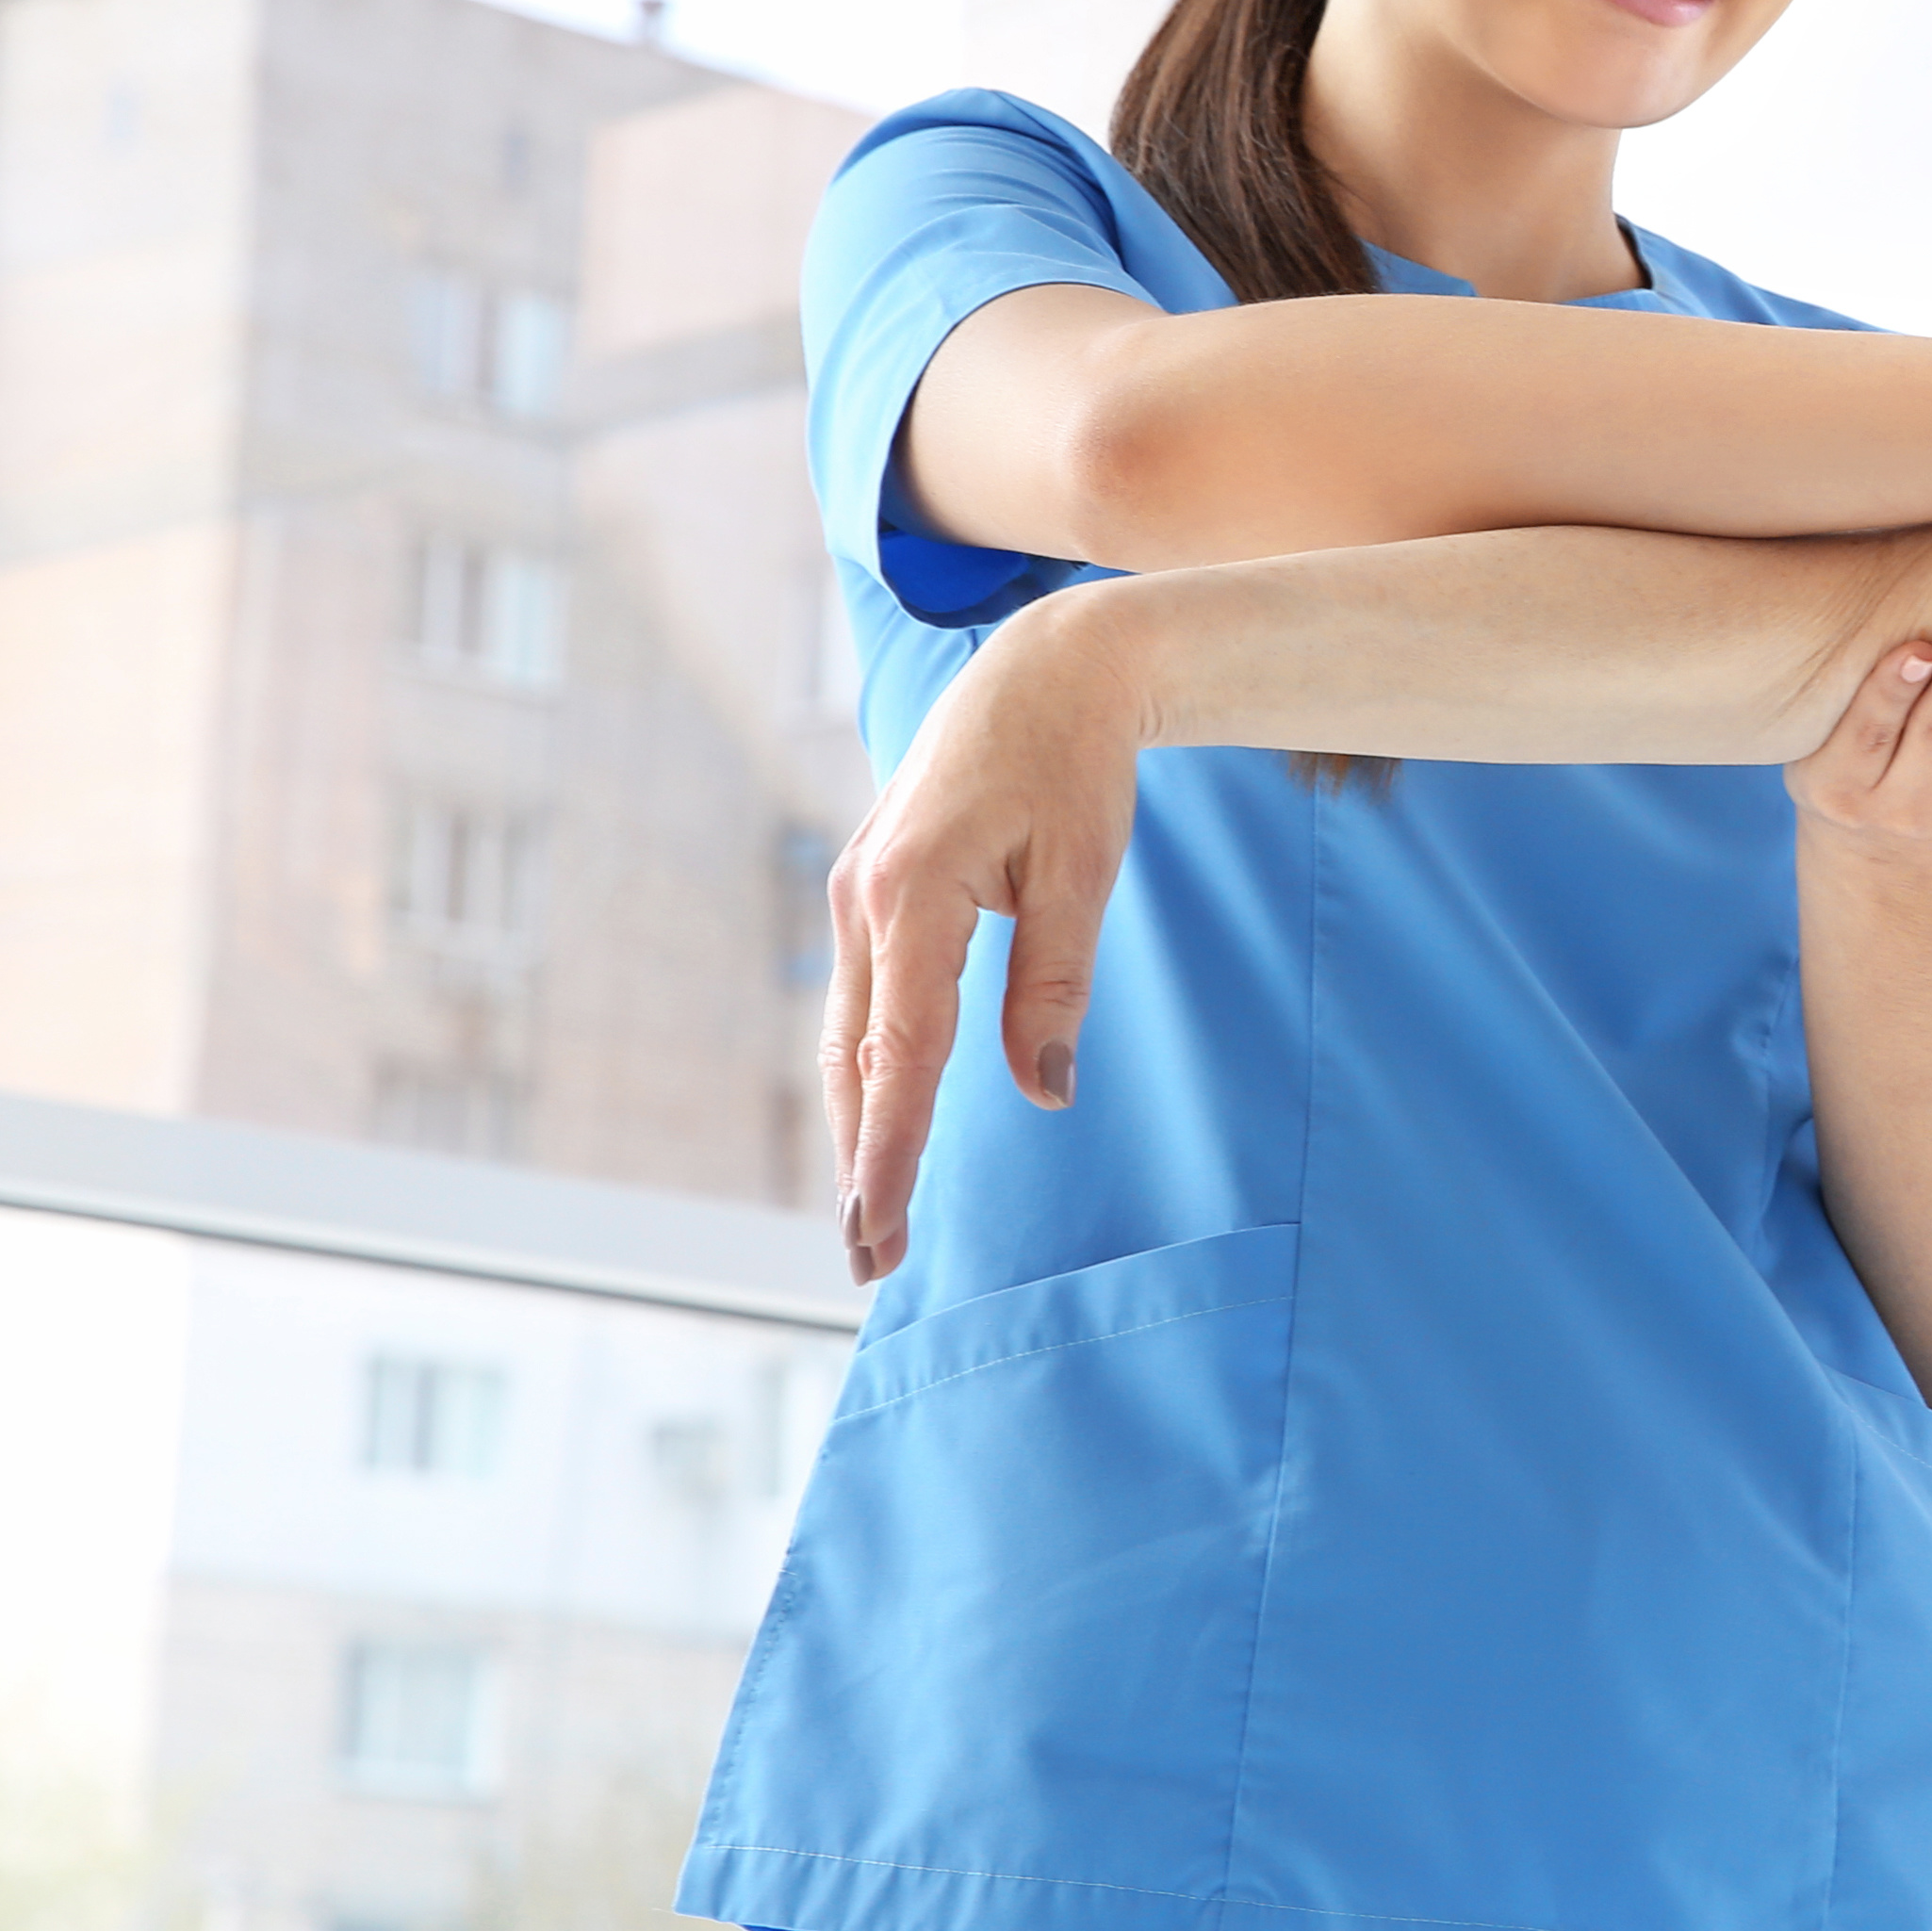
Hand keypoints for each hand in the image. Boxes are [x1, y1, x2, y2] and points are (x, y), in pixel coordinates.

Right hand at [816, 586, 1154, 1285]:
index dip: (891, 1145)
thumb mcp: (1083, 873)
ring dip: (858, 1123)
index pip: (904, 1048)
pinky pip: (862, 999)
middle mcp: (864, 897)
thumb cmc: (1076, 767)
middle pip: (855, 1057)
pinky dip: (868, 1068)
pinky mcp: (870, 889)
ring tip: (873, 1214)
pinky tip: (879, 1118)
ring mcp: (857, 892)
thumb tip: (1045, 1090)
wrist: (1047, 672)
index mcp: (913, 892)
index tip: (879, 1223)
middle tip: (871, 1258)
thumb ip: (1055, 985)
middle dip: (862, 1159)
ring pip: (848, 1034)